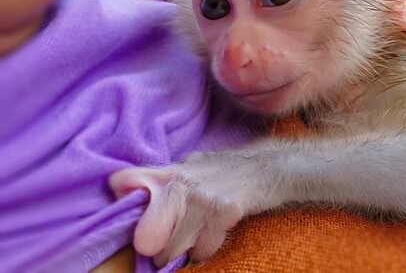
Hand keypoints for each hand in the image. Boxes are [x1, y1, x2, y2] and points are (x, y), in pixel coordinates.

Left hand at [109, 152, 277, 266]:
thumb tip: (127, 187)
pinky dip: (206, 248)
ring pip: (175, 247)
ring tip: (191, 243)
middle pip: (146, 234)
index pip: (125, 181)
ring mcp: (204, 198)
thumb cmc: (227, 171)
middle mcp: (183, 183)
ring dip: (182, 252)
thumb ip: (165, 178)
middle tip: (159, 249)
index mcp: (171, 172)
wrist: (270, 167)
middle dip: (152, 248)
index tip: (133, 215)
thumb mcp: (193, 166)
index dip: (122, 199)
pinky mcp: (225, 211)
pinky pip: (204, 247)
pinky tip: (214, 236)